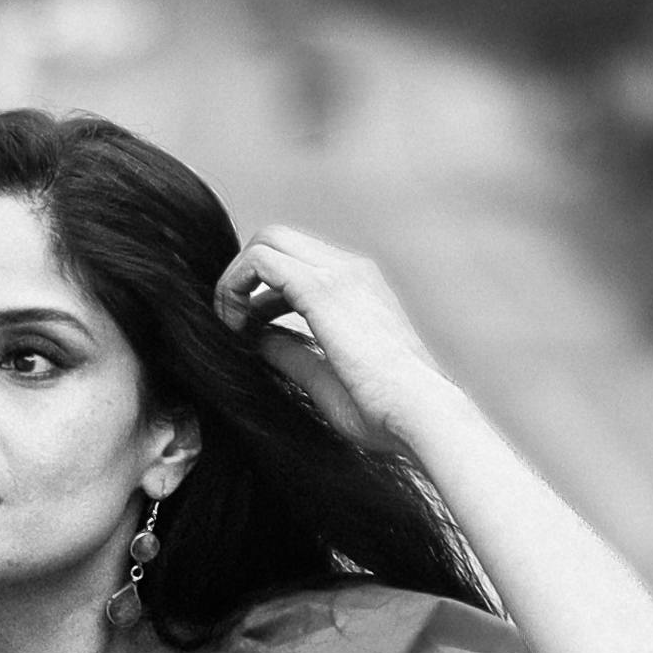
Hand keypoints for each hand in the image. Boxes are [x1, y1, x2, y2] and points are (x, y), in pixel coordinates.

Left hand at [216, 224, 445, 442]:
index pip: (298, 261)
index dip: (263, 291)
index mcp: (360, 288)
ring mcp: (339, 273)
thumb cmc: (386, 411)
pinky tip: (233, 325)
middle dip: (246, 274)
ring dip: (237, 278)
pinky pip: (260, 260)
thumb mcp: (328, 379)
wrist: (420, 413)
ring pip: (267, 240)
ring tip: (231, 326)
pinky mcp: (321, 288)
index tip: (250, 330)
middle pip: (278, 238)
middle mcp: (351, 270)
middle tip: (235, 321)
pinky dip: (234, 285)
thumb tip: (258, 339)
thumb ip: (293, 354)